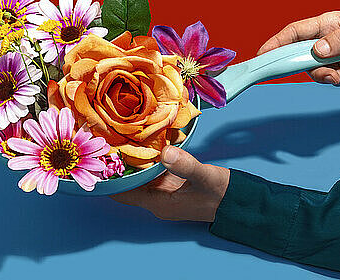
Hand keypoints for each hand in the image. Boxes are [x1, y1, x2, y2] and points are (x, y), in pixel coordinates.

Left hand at [110, 146, 229, 221]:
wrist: (239, 202)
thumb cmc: (222, 194)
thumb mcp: (205, 177)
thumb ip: (185, 165)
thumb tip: (165, 151)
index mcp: (159, 203)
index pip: (123, 192)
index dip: (109, 178)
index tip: (100, 157)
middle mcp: (157, 199)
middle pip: (128, 182)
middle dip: (118, 164)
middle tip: (108, 140)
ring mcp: (164, 191)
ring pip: (139, 175)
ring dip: (131, 160)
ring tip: (120, 137)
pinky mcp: (172, 182)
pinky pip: (153, 171)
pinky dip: (146, 159)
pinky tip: (143, 141)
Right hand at [257, 11, 339, 84]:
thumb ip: (339, 42)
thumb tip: (315, 51)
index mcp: (329, 24)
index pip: (295, 32)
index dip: (276, 43)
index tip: (262, 55)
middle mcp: (328, 40)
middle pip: (305, 59)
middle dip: (319, 71)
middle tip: (332, 76)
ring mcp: (335, 55)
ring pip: (322, 73)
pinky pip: (338, 80)